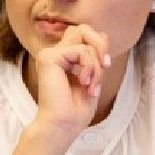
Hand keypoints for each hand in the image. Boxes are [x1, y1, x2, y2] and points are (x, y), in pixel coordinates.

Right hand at [32, 24, 109, 138]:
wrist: (63, 125)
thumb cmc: (76, 109)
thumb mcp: (93, 77)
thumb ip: (95, 56)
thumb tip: (104, 35)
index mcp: (63, 58)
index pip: (84, 35)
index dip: (99, 45)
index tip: (106, 67)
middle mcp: (55, 53)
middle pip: (83, 28)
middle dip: (100, 45)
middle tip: (105, 65)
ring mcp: (50, 54)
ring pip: (84, 38)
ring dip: (96, 64)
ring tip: (92, 85)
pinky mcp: (49, 57)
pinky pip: (81, 50)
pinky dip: (90, 67)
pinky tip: (84, 83)